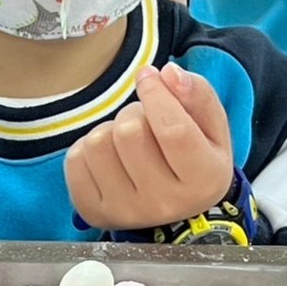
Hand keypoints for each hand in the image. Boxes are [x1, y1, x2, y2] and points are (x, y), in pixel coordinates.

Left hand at [66, 65, 235, 230]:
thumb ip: (197, 94)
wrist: (174, 208)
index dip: (155, 93)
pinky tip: (109, 158)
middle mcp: (164, 203)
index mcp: (203, 180)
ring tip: (126, 141)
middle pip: (129, 132)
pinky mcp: (94, 212)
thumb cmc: (195, 157)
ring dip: (109, 130)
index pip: (172, 129)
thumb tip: (168, 73)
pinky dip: (87, 148)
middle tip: (144, 121)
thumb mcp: (211, 126)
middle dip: (133, 112)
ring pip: (98, 143)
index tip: (147, 76)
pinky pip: (75, 160)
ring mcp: (126, 211)